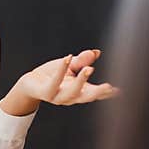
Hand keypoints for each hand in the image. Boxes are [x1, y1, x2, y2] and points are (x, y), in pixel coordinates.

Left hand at [0, 49, 117, 115]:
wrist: (30, 83)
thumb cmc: (52, 76)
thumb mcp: (70, 67)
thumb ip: (82, 61)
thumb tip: (95, 52)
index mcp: (79, 91)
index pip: (94, 92)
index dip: (106, 93)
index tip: (118, 90)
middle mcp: (70, 97)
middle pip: (86, 97)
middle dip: (98, 93)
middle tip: (108, 87)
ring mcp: (58, 96)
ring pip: (72, 92)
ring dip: (81, 81)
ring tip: (89, 68)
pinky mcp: (46, 92)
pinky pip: (55, 82)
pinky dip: (62, 69)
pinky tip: (67, 58)